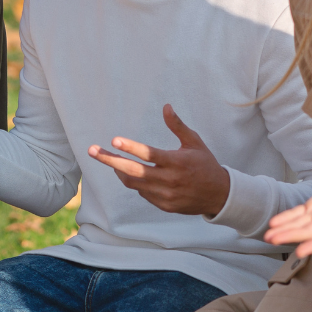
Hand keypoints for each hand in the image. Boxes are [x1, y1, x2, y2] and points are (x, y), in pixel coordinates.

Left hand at [87, 105, 230, 215]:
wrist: (220, 195)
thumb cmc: (205, 164)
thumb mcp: (194, 143)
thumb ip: (177, 126)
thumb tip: (166, 106)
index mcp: (177, 162)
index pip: (149, 154)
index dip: (131, 148)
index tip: (114, 140)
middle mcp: (170, 180)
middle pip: (133, 171)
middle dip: (110, 160)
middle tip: (92, 151)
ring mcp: (166, 195)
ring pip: (133, 183)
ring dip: (119, 171)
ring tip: (110, 161)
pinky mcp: (164, 205)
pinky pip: (142, 193)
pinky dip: (135, 182)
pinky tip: (131, 174)